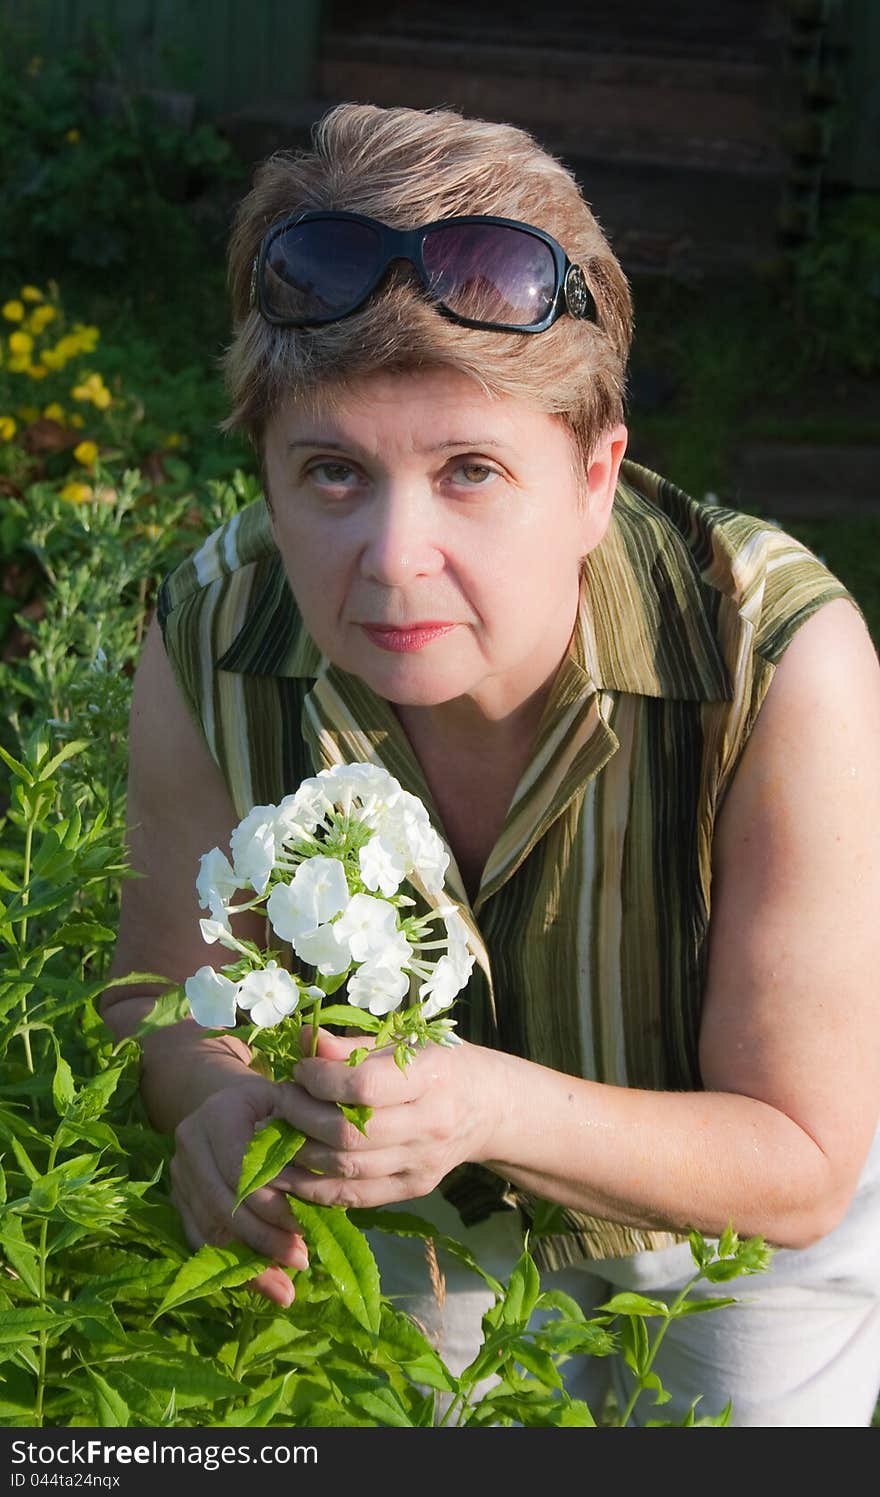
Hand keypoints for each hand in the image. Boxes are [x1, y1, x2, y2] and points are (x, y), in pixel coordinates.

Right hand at [170, 1075, 308, 1307]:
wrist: (224, 1101)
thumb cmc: (268, 1103)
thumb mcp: (287, 1102)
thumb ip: (302, 1131)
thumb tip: (328, 1174)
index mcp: (217, 1116)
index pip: (241, 1171)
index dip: (272, 1204)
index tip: (304, 1227)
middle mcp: (190, 1144)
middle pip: (223, 1205)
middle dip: (264, 1238)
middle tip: (300, 1259)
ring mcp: (179, 1175)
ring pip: (210, 1229)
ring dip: (249, 1261)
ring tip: (285, 1286)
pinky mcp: (177, 1200)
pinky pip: (200, 1241)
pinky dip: (231, 1267)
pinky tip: (261, 1285)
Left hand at [271, 1029, 501, 1208]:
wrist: (487, 1106)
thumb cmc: (439, 1064)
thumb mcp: (404, 1043)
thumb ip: (352, 1046)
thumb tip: (304, 1040)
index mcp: (430, 1078)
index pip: (363, 1087)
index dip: (321, 1080)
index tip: (300, 1070)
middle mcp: (429, 1125)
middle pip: (350, 1133)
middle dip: (302, 1116)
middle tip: (281, 1100)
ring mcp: (422, 1163)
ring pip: (347, 1169)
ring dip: (300, 1153)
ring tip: (278, 1132)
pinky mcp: (413, 1188)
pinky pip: (355, 1197)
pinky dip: (314, 1189)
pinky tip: (288, 1173)